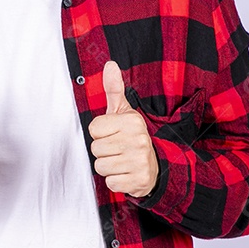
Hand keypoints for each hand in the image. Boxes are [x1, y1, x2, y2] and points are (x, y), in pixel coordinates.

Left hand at [88, 61, 158, 198]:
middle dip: (103, 151)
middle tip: (117, 149)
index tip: (113, 134)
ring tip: (121, 161)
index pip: (94, 129)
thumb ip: (114, 89)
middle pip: (95, 149)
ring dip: (108, 167)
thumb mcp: (123, 111)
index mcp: (132, 121)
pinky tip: (126, 174)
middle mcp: (138, 140)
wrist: (154, 166)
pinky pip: (110, 183)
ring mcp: (140, 161)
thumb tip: (110, 64)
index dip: (100, 133)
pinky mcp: (139, 181)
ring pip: (101, 166)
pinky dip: (116, 181)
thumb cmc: (131, 136)